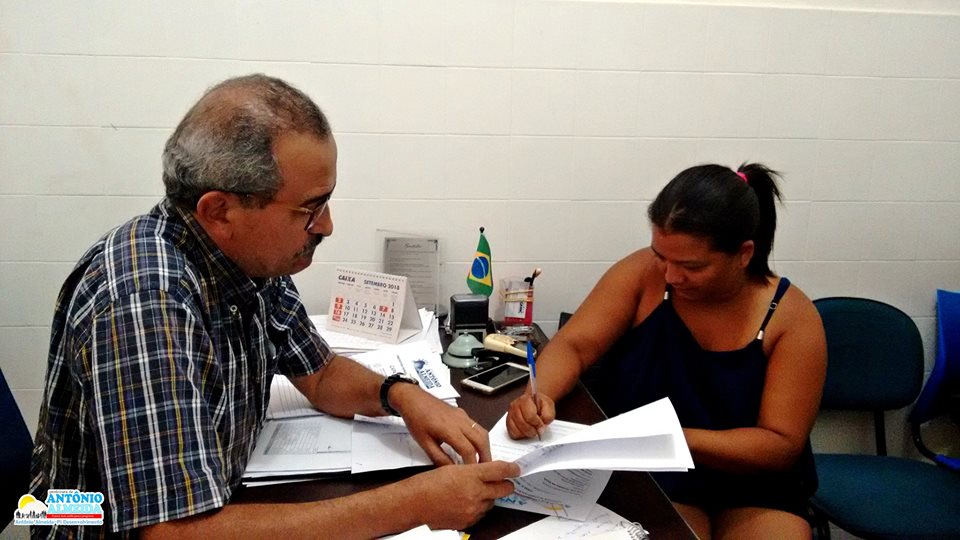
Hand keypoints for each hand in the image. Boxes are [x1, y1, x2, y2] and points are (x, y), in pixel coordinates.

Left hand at [392, 385, 490, 464]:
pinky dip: (480, 438)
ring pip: (482, 432)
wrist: (413, 398)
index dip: (472, 464)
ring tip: (482, 460)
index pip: (468, 450)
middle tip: (485, 470)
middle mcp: (460, 421)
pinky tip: (474, 446)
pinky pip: (476, 426)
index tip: (472, 475)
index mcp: (449, 429)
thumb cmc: (416, 420)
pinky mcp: (462, 413)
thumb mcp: (424, 443)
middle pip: (481, 440)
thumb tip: (452, 470)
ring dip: (485, 447)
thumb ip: (439, 457)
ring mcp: (463, 416)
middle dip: (486, 456)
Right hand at [403, 461, 519, 530]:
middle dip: (505, 484)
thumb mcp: (452, 468)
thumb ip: (473, 470)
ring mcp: (472, 509)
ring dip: (489, 496)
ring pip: (492, 502)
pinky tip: (467, 502)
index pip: (500, 470)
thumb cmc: (428, 484)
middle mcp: (474, 493)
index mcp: (470, 475)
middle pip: (504, 488)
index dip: (512, 469)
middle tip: (503, 481)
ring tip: (475, 491)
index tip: (516, 469)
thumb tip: (489, 471)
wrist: (413, 504)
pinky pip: (481, 514)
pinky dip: (478, 508)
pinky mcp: (468, 521)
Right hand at [506, 392, 554, 439]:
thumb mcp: (549, 407)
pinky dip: (520, 435)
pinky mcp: (508, 421)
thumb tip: (541, 428)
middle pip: (521, 424)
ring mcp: (510, 413)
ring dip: (525, 433)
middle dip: (532, 430)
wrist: (535, 401)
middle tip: (537, 431)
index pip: (529, 416)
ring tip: (532, 431)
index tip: (541, 426)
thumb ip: (547, 417)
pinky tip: (525, 432)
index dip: (537, 424)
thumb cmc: (541, 404)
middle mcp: (515, 405)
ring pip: (516, 430)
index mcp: (525, 399)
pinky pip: (512, 433)